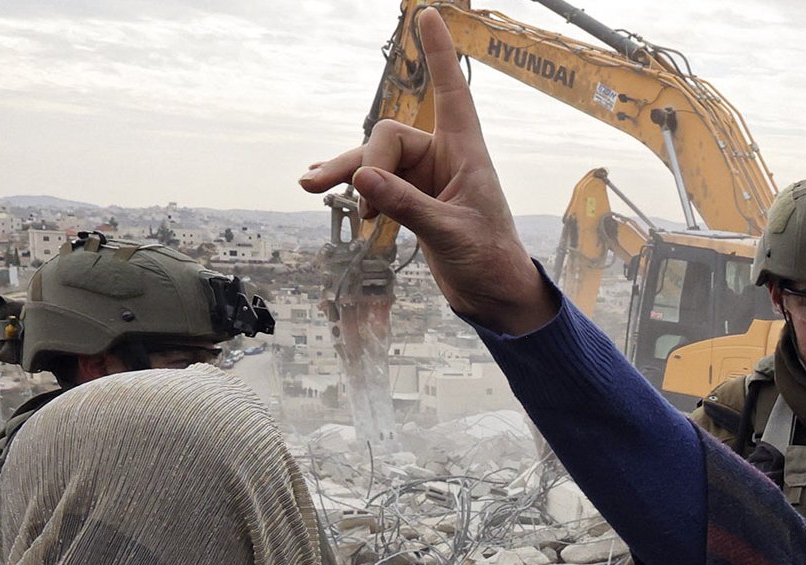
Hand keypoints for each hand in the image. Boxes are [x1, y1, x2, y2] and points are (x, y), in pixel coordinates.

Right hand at [297, 10, 556, 333]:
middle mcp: (444, 159)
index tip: (428, 13)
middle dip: (362, 162)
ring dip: (347, 174)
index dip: (439, 54)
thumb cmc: (489, 261)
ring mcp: (426, 179)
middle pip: (389, 137)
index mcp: (466, 154)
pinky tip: (321, 181)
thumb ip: (407, 206)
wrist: (493, 296)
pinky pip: (375, 182)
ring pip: (375, 162)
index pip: (452, 92)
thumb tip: (363, 178)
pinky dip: (352, 185)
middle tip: (340, 192)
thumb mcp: (450, 234)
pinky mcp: (412, 200)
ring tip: (312, 186)